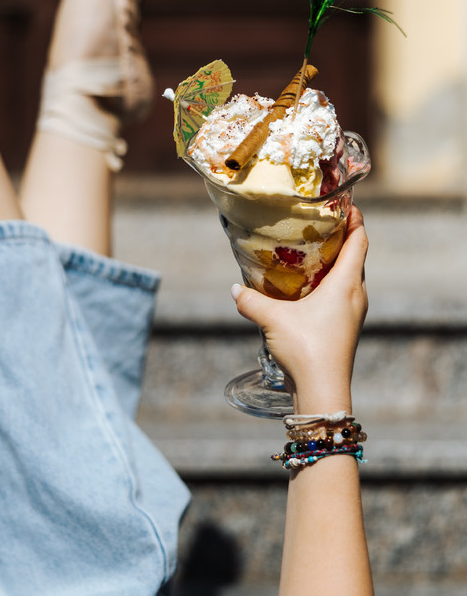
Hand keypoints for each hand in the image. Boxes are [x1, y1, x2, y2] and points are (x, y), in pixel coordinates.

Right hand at [231, 207, 368, 407]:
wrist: (323, 392)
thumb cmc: (306, 350)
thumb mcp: (272, 320)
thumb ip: (251, 301)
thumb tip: (236, 289)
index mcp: (346, 284)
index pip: (360, 241)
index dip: (356, 219)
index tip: (345, 203)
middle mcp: (356, 295)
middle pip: (356, 257)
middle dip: (342, 238)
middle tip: (320, 223)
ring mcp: (353, 314)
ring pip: (349, 277)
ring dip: (335, 262)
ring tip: (311, 251)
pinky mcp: (345, 328)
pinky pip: (341, 295)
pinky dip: (329, 283)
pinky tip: (307, 287)